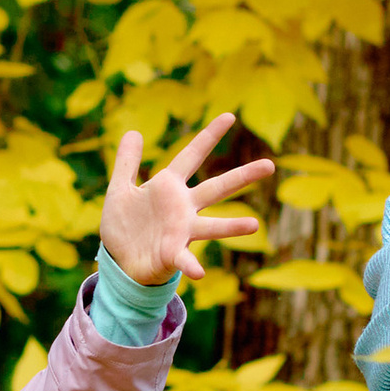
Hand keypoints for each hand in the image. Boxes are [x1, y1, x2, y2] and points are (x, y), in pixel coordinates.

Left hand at [99, 114, 275, 289]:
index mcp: (168, 186)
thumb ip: (127, 162)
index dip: (210, 136)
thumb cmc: (123, 225)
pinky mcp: (172, 254)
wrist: (118, 260)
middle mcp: (182, 207)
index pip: (192, 155)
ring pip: (212, 226)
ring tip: (255, 225)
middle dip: (243, 176)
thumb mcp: (119, 189)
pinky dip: (191, 265)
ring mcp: (181, 231)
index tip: (230, 116)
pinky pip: (184, 260)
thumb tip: (133, 131)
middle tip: (271, 165)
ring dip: (232, 226)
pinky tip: (199, 273)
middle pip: (217, 188)